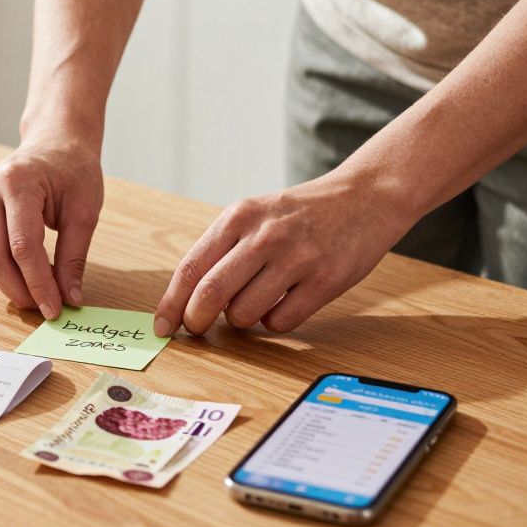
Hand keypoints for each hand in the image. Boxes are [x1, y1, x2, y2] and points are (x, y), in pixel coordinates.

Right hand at [0, 139, 103, 319]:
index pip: (23, 247)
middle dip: (19, 291)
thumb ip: (74, 258)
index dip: (39, 284)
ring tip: (33, 292)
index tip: (55, 309)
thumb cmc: (73, 172)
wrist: (54, 143)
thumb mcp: (84, 212)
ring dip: (4, 287)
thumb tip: (70, 299)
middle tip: (45, 307)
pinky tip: (19, 277)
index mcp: (17, 182)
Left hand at [153, 170, 416, 335]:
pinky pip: (280, 321)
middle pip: (211, 294)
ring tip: (253, 301)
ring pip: (244, 314)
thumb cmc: (299, 213)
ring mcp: (296, 259)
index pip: (191, 268)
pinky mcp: (325, 281)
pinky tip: (284, 302)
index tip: (161, 326)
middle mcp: (265, 236)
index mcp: (238, 217)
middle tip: (197, 328)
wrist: (364, 198)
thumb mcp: (254, 214)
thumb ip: (221, 249)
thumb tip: (184, 299)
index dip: (171, 304)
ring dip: (240, 319)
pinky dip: (273, 321)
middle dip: (196, 320)